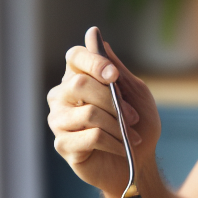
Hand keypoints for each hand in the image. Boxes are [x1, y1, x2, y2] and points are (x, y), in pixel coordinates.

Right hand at [47, 31, 161, 195]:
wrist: (138, 163)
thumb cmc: (137, 126)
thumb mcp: (134, 92)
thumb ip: (115, 67)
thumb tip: (92, 34)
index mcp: (78, 77)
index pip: (75, 56)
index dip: (93, 62)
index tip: (114, 76)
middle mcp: (62, 96)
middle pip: (80, 84)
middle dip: (113, 101)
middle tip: (133, 117)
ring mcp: (58, 120)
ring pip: (87, 113)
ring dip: (117, 125)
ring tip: (130, 136)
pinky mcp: (63, 145)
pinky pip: (91, 136)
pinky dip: (114, 142)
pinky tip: (123, 148)